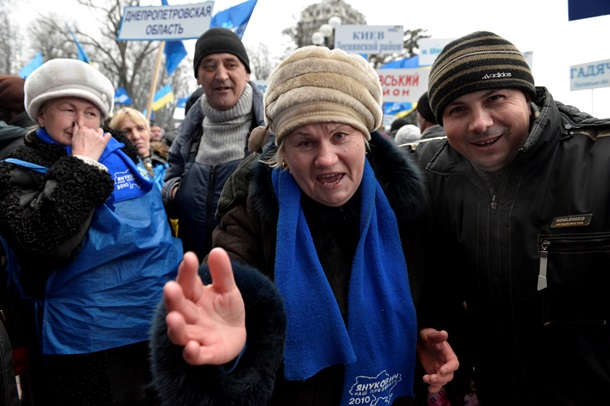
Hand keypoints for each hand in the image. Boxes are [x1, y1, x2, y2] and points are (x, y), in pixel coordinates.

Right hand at [70, 122, 110, 160]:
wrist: (84, 158)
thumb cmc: (77, 150)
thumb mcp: (73, 138)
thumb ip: (75, 129)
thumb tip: (76, 124)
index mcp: (83, 129)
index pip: (85, 128)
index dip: (84, 133)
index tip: (84, 138)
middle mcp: (91, 131)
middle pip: (92, 130)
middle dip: (91, 134)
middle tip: (89, 141)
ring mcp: (98, 136)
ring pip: (100, 130)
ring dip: (98, 133)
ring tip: (96, 140)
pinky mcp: (104, 141)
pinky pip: (108, 135)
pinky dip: (107, 136)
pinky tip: (104, 139)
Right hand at [164, 248, 246, 365]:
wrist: (236, 334)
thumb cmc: (225, 309)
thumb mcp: (227, 289)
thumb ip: (222, 272)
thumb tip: (217, 249)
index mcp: (194, 297)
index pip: (187, 283)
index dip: (187, 271)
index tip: (189, 257)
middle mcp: (190, 316)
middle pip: (179, 307)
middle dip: (173, 299)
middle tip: (170, 287)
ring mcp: (196, 336)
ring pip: (181, 333)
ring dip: (176, 327)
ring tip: (173, 318)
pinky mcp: (205, 354)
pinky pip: (195, 356)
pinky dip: (191, 353)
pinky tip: (191, 348)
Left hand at [417, 328, 458, 392]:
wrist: (418, 341)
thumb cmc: (426, 336)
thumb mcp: (430, 335)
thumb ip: (437, 336)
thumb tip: (444, 333)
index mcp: (448, 354)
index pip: (454, 364)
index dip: (449, 368)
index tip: (441, 370)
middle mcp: (446, 364)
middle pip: (449, 376)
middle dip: (441, 378)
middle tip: (431, 377)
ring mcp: (440, 370)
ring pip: (443, 381)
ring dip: (436, 383)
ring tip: (425, 378)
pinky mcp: (433, 374)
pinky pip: (436, 384)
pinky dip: (434, 388)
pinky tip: (429, 390)